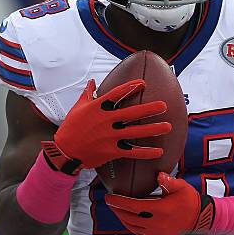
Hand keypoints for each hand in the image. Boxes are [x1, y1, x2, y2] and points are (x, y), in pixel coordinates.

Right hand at [42, 79, 170, 173]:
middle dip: (148, 109)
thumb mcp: (78, 107)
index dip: (130, 88)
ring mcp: (109, 137)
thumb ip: (88, 94)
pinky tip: (158, 151)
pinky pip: (132, 152)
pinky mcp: (111, 151)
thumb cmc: (71, 127)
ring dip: (153, 130)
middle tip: (164, 105)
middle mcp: (105, 121)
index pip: (116, 95)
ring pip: (135, 132)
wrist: (65, 151)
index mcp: (97, 108)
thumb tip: (92, 82)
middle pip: (131, 113)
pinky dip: (146, 152)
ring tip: (167, 126)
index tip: (143, 84)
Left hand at [105, 172, 214, 234]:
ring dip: (122, 218)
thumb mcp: (181, 187)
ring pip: (133, 227)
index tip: (109, 197)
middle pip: (129, 218)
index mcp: (161, 210)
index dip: (119, 202)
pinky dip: (132, 226)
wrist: (200, 218)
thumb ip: (168, 182)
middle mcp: (157, 224)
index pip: (133, 206)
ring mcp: (157, 234)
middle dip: (117, 210)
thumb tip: (159, 175)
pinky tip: (128, 219)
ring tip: (117, 210)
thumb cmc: (190, 201)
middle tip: (110, 202)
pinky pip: (140, 233)